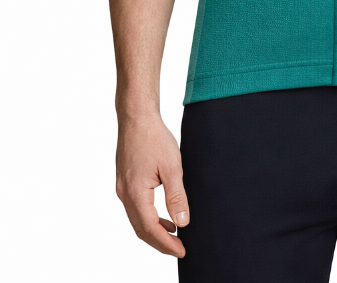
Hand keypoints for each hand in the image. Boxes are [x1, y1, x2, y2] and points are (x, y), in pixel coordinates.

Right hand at [115, 111, 188, 256]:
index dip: (166, 243)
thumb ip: (177, 197)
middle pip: (141, 229)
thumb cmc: (154, 137)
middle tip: (179, 249)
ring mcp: (122, 188)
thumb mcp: (172, 167)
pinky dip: (148, 217)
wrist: (137, 117)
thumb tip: (182, 222)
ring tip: (174, 235)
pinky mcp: (125, 182)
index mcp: (135, 193)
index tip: (181, 251)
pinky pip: (135, 208)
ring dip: (154, 231)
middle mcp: (124, 194)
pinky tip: (163, 217)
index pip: (150, 228)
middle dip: (159, 242)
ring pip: (137, 220)